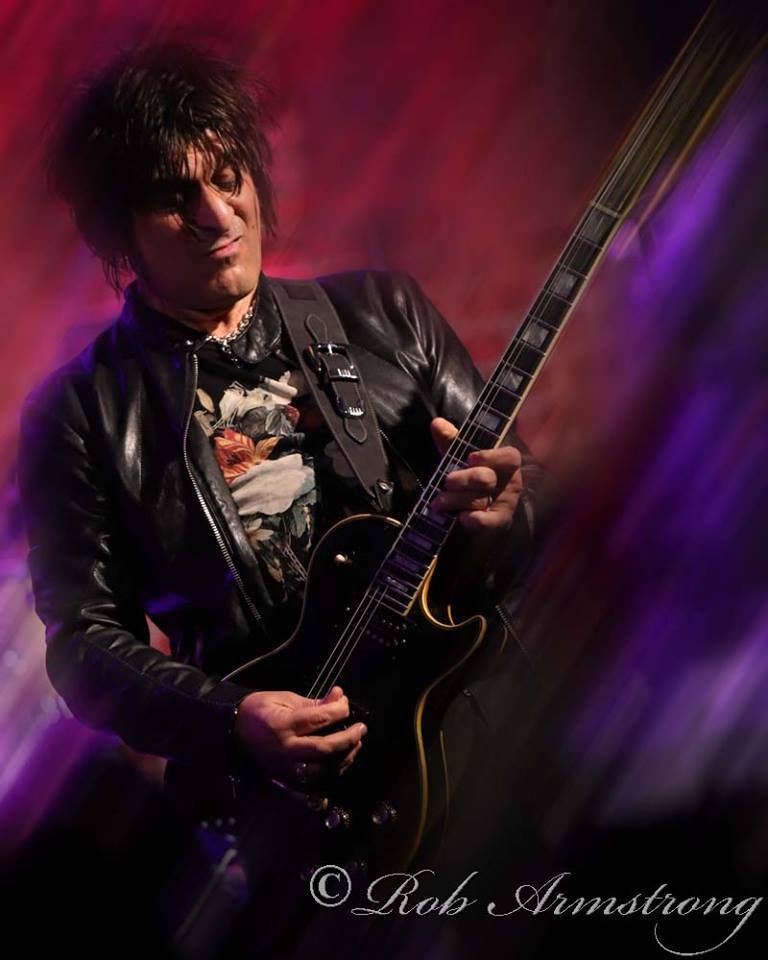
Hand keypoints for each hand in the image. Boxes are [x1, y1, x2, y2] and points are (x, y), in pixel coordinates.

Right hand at [234, 685, 366, 784]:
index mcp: (283, 725)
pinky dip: (330, 775)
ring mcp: (284, 768)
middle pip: (325, 748)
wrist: (232, 731)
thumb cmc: (258, 709)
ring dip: (343, 758)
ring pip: (322, 770)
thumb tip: (339, 696)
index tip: (346, 703)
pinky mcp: (284, 779)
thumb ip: (313, 702)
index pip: (320, 719)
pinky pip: (312, 784)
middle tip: (361, 729)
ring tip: (355, 745)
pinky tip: (341, 763)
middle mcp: (285, 749)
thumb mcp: (284, 698)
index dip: (339, 710)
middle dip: (348, 738)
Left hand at [430, 417, 522, 532]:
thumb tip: (437, 424)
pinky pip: (490, 522)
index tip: (470, 458)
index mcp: (504, 463)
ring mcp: (504, 504)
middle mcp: (508, 483)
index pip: (509, 457)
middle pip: (487, 479)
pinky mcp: (498, 522)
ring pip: (480, 501)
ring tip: (438, 502)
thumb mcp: (460, 456)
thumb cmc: (470, 476)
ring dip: (456, 500)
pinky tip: (463, 518)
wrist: (475, 507)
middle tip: (446, 481)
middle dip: (464, 480)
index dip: (491, 457)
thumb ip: (451, 440)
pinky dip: (476, 521)